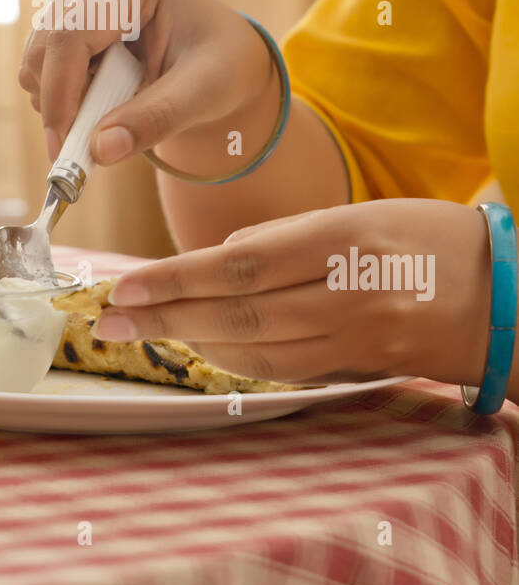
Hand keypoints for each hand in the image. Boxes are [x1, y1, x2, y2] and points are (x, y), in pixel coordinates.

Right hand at [18, 0, 271, 163]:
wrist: (222, 55)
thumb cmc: (222, 66)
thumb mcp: (202, 95)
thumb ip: (154, 120)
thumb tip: (100, 149)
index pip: (72, 34)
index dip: (60, 93)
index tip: (64, 147)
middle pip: (45, 45)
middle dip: (58, 102)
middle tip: (89, 143)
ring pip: (37, 56)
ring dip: (62, 97)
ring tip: (114, 107)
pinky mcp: (66, 8)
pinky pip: (41, 61)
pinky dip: (61, 90)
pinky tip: (102, 92)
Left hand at [93, 199, 493, 387]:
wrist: (504, 296)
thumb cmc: (425, 239)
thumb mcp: (360, 214)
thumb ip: (286, 239)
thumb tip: (216, 265)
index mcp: (345, 241)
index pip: (241, 267)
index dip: (176, 280)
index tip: (125, 286)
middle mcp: (348, 296)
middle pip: (237, 314)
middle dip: (163, 318)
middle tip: (106, 320)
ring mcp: (355, 340)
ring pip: (254, 349)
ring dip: (188, 342)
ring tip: (138, 333)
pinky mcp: (357, 370)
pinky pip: (283, 370)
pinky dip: (234, 361)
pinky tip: (199, 348)